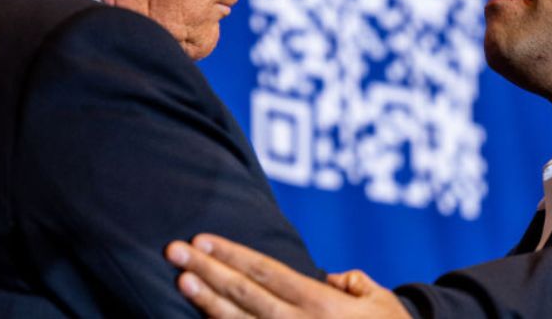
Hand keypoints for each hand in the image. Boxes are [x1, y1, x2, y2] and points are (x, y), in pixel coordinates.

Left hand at [166, 234, 409, 317]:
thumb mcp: (379, 302)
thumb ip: (351, 282)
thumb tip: (327, 278)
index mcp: (321, 305)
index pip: (266, 273)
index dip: (232, 255)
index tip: (202, 240)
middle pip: (245, 294)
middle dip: (207, 271)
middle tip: (173, 250)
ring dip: (207, 302)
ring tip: (181, 280)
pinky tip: (203, 318)